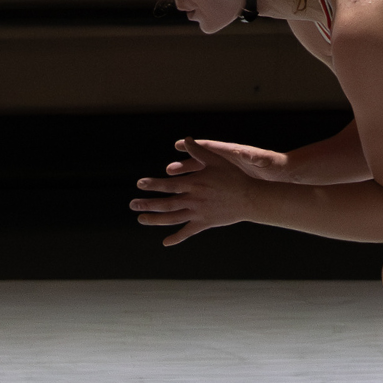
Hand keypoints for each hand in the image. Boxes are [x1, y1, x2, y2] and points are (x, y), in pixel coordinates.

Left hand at [130, 138, 262, 245]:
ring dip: (155, 220)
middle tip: (132, 205)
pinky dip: (176, 238)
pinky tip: (165, 242)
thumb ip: (198, 151)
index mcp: (193, 184)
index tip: (140, 184)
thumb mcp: (216, 160)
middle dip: (147, 204)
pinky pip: (188, 232)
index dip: (152, 185)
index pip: (168, 185)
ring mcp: (198, 213)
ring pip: (172, 218)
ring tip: (141, 219)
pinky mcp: (204, 223)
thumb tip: (186, 139)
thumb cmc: (234, 177)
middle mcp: (193, 199)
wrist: (250, 198)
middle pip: (165, 204)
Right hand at [161, 138, 294, 182]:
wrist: (278, 172)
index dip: (192, 147)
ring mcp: (222, 175)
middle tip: (169, 170)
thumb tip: (248, 154)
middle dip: (183, 167)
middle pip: (199, 164)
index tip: (178, 145)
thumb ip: (252, 156)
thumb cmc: (269, 164)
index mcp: (229, 154)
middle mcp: (223, 163)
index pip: (208, 148)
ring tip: (171, 185)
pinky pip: (209, 189)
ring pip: (200, 178)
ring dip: (186, 181)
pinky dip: (199, 194)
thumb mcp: (261, 159)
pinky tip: (188, 201)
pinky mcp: (225, 186)